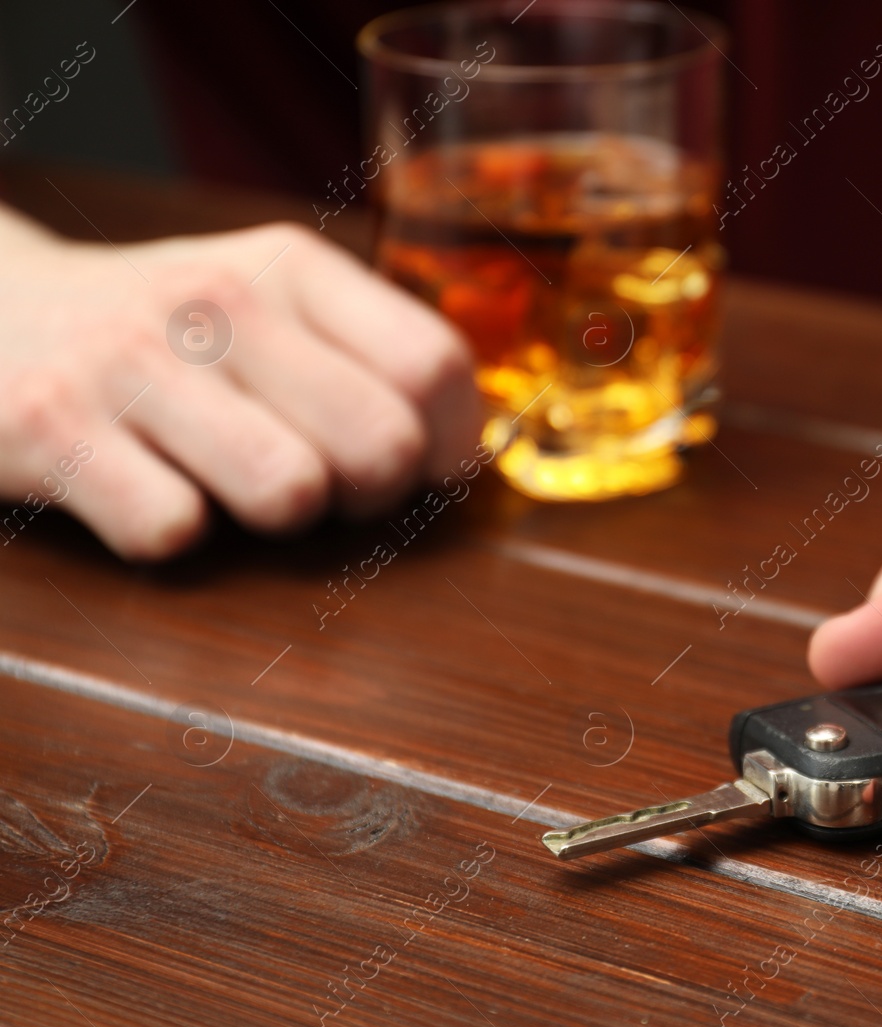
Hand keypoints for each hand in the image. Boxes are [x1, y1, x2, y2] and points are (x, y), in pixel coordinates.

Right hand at [0, 208, 478, 559]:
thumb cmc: (162, 335)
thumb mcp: (267, 305)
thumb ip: (368, 358)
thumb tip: (464, 460)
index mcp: (290, 268)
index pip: (435, 366)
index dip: (449, 446)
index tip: (423, 472)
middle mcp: (217, 303)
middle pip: (381, 443)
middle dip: (370, 496)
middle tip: (326, 490)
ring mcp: (130, 363)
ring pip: (290, 492)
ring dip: (274, 520)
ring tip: (235, 488)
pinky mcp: (51, 430)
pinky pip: (173, 532)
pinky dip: (170, 537)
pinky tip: (147, 493)